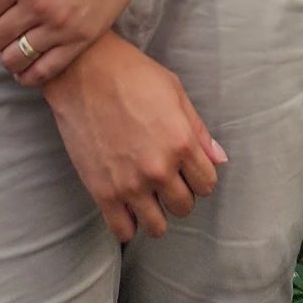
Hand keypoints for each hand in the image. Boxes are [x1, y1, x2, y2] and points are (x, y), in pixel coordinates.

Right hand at [43, 33, 224, 241]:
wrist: (83, 71)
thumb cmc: (131, 74)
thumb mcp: (174, 91)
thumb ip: (198, 130)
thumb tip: (219, 159)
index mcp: (181, 142)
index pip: (207, 184)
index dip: (199, 177)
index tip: (187, 169)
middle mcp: (159, 169)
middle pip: (184, 207)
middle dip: (178, 193)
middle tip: (165, 177)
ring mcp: (130, 184)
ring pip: (158, 227)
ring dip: (156, 212)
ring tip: (147, 193)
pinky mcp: (102, 192)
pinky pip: (124, 232)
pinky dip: (128, 223)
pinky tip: (126, 204)